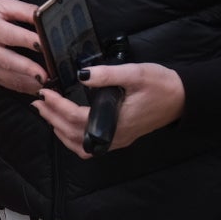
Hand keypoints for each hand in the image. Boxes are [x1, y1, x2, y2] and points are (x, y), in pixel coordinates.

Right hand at [0, 0, 45, 95]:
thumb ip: (22, 9)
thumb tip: (45, 16)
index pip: (14, 35)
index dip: (32, 41)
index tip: (49, 45)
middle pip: (10, 61)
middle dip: (29, 69)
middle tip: (48, 74)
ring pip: (9, 78)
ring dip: (30, 83)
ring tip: (49, 85)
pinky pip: (6, 84)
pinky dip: (22, 88)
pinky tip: (37, 89)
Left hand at [33, 62, 184, 159]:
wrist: (183, 98)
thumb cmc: (161, 84)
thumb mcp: (135, 73)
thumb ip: (107, 75)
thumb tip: (81, 76)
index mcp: (118, 121)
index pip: (78, 119)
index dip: (58, 106)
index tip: (45, 92)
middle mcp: (115, 136)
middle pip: (74, 134)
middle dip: (52, 117)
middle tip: (37, 101)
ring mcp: (118, 140)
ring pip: (80, 145)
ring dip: (59, 129)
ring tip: (46, 112)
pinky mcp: (120, 138)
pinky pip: (89, 146)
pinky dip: (72, 138)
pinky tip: (65, 126)